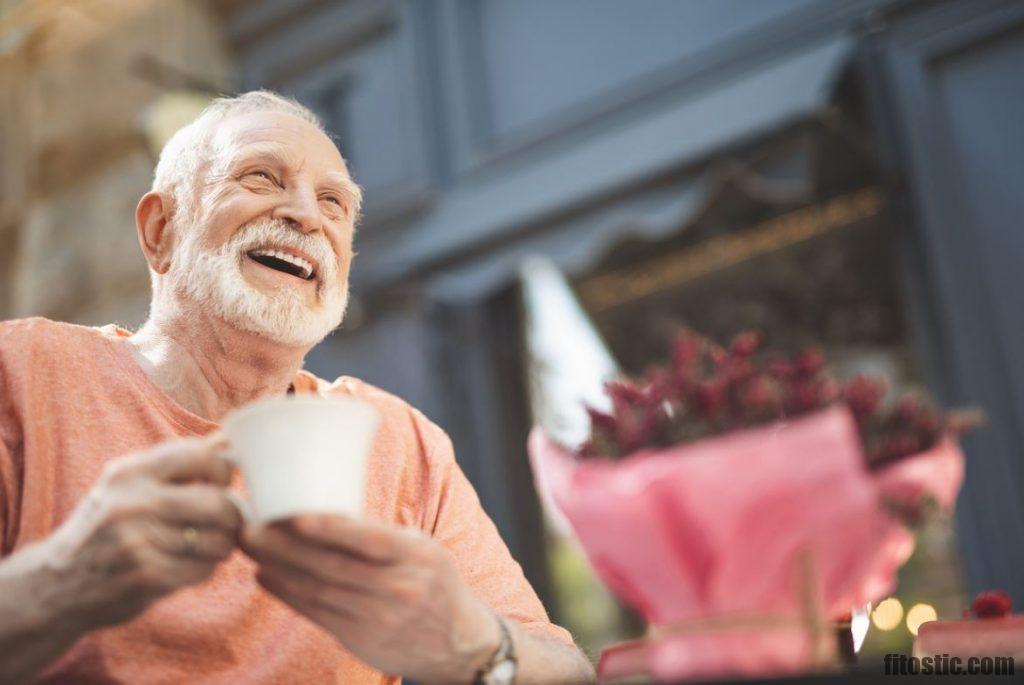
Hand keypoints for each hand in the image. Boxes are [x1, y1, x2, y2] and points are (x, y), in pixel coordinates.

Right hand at [41, 435, 242, 629]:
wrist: (55, 585)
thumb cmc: (105, 527)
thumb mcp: (127, 486)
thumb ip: (176, 464)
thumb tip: (226, 438)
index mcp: (130, 473)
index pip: (202, 456)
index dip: (223, 471)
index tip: (219, 484)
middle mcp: (133, 503)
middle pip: (218, 503)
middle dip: (231, 515)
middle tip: (225, 522)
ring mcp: (139, 542)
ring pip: (217, 540)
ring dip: (221, 546)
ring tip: (205, 545)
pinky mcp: (147, 577)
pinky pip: (204, 569)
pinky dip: (204, 569)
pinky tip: (186, 566)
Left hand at [242, 515, 500, 683]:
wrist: (459, 643)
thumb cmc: (433, 583)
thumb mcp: (423, 550)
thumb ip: (381, 536)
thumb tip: (325, 509)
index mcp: (418, 557)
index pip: (370, 540)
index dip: (331, 528)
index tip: (294, 514)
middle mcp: (400, 589)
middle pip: (334, 566)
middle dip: (286, 545)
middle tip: (250, 527)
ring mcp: (380, 619)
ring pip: (319, 589)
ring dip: (278, 567)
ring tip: (250, 547)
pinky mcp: (361, 640)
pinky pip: (317, 614)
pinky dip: (288, 594)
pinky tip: (266, 577)